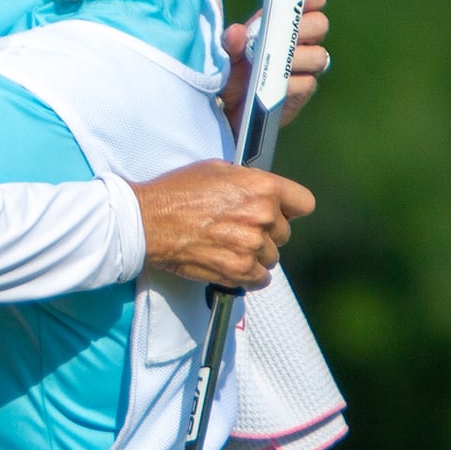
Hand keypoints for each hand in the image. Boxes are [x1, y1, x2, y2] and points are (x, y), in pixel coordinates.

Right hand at [133, 160, 315, 289]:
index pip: (304, 204)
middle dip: (265, 233)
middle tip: (239, 231)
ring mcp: (252, 246)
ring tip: (229, 248)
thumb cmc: (175, 193)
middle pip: (284, 234)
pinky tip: (231, 265)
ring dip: (255, 255)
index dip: (290, 209)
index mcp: (262, 187)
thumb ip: (246, 181)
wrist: (146, 221)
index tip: (279, 213)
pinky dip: (248, 276)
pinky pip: (260, 279)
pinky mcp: (238, 270)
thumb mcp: (216, 170)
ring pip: (271, 258)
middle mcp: (263, 216)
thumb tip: (257, 192)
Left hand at [221, 0, 328, 131]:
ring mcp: (305, 66)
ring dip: (297, 59)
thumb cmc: (231, 73)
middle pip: (320, 25)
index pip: (310, 1)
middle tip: (282, 36)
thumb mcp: (226, 56)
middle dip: (304, 28)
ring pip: (318, 55)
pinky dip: (289, 84)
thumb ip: (230, 43)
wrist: (231, 107)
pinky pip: (307, 82)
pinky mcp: (304, 90)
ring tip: (274, 65)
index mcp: (282, 23)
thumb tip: (236, 32)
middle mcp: (299, 41)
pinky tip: (274, 88)